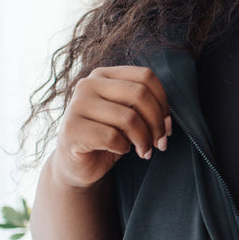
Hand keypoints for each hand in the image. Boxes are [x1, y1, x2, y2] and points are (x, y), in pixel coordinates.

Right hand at [51, 66, 171, 188]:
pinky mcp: (71, 129)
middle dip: (157, 123)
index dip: (163, 102)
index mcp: (103, 75)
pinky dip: (123, 147)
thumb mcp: (129, 118)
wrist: (77, 164)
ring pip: (128, 117)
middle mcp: (87, 84)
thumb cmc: (107, 138)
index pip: (145, 76)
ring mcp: (76, 105)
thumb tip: (167, 121)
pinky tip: (121, 150)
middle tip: (159, 143)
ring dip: (144, 139)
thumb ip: (146, 110)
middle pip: (140, 94)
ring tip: (144, 151)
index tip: (167, 125)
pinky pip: (112, 137)